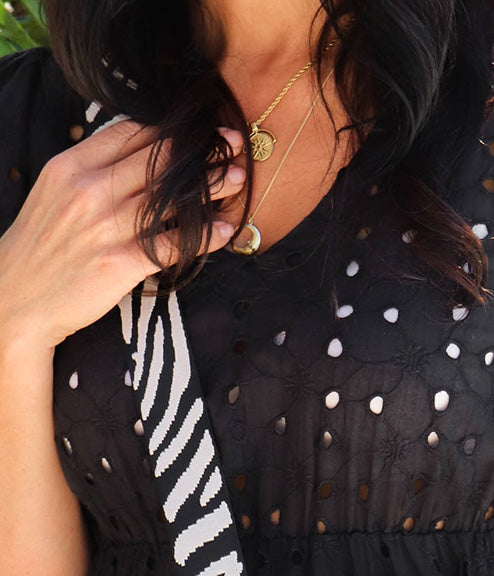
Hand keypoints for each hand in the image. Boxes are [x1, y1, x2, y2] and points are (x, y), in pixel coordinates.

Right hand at [0, 119, 246, 350]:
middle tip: (232, 140)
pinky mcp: (121, 263)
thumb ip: (92, 169)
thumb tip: (136, 151)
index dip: (170, 127)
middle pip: (156, 160)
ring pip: (171, 198)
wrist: (18, 299)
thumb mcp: (55, 192)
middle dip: (200, 149)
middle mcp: (89, 191)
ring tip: (239, 177)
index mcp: (71, 167)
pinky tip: (227, 230)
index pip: (129, 133)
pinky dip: (206, 236)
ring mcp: (106, 227)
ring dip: (212, 186)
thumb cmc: (42, 247)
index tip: (199, 125)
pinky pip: (175, 244)